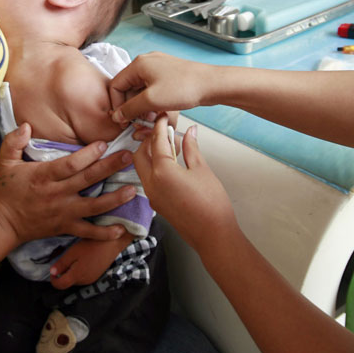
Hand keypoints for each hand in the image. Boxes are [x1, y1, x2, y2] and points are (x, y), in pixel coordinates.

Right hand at [0, 124, 134, 244]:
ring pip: (94, 206)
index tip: (104, 144)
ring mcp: (63, 213)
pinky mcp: (65, 227)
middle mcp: (57, 194)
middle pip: (88, 180)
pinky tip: (121, 229)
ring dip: (114, 199)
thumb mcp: (4, 163)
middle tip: (128, 157)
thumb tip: (26, 125)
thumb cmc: (4, 191)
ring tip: (132, 191)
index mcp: (44, 177)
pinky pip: (87, 232)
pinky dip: (104, 233)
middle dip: (110, 167)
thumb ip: (14, 142)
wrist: (0, 224)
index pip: (70, 165)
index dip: (88, 155)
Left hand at [49, 234, 134, 288]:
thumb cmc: (93, 245)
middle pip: (68, 282)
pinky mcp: (97, 274)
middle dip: (63, 273)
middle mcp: (85, 281)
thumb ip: (62, 263)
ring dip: (72, 271)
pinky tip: (83, 258)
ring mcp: (92, 278)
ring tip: (74, 257)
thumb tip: (52, 272)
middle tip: (63, 259)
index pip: (60, 285)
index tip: (52, 271)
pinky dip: (80, 270)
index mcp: (77, 276)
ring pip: (76, 279)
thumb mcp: (74, 252)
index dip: (53, 280)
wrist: (114, 243)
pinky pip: (84, 276)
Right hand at [108, 52, 211, 125]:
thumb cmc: (185, 87)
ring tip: (152, 118)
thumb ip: (130, 109)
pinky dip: (153, 103)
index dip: (116, 104)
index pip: (115, 85)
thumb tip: (117, 115)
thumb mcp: (152, 100)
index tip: (121, 119)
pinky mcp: (168, 76)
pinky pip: (153, 91)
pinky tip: (160, 112)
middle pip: (128, 88)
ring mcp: (158, 69)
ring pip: (141, 91)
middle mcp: (147, 63)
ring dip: (143, 107)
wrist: (212, 84)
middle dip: (132, 107)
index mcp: (139, 64)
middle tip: (138, 121)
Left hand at [132, 115, 237, 253]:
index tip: (164, 117)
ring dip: (150, 154)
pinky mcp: (156, 203)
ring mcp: (152, 195)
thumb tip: (190, 132)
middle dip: (149, 140)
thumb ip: (191, 148)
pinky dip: (153, 168)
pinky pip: (148, 180)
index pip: (157, 142)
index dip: (161, 127)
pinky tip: (169, 164)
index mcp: (162, 172)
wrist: (213, 235)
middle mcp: (151, 184)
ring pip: (142, 168)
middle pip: (140, 154)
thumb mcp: (202, 170)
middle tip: (163, 131)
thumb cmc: (211, 204)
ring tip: (168, 145)